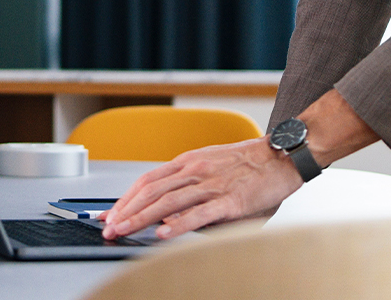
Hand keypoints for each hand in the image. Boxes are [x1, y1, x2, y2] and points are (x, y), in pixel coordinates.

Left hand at [98, 137, 302, 239]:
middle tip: (108, 226)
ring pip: (168, 202)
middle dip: (126, 210)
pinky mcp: (229, 201)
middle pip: (151, 191)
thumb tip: (166, 210)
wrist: (282, 156)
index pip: (147, 180)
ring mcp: (211, 185)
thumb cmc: (249, 164)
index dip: (125, 198)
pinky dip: (178, 224)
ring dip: (141, 218)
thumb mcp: (212, 166)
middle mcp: (195, 170)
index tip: (110, 213)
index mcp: (189, 162)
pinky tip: (163, 233)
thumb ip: (189, 184)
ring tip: (124, 231)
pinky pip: (199, 213)